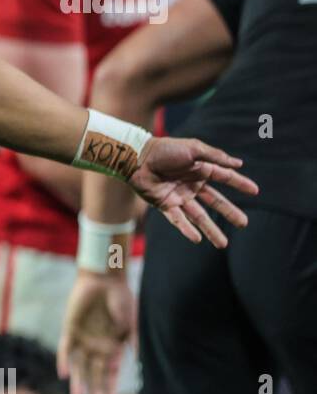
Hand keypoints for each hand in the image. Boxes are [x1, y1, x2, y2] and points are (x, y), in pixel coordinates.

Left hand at [59, 271, 135, 393]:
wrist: (106, 280)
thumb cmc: (123, 301)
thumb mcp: (133, 325)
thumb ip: (135, 345)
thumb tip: (141, 367)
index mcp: (113, 348)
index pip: (110, 374)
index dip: (108, 388)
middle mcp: (97, 347)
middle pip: (94, 374)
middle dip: (95, 390)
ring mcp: (83, 340)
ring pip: (79, 366)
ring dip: (78, 381)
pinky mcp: (70, 330)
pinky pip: (65, 349)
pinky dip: (64, 361)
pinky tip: (64, 374)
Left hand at [127, 137, 258, 246]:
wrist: (138, 158)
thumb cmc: (165, 150)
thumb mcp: (194, 149)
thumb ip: (216, 157)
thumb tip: (239, 164)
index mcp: (201, 170)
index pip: (225, 178)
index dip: (240, 184)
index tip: (255, 191)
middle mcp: (192, 185)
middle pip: (215, 202)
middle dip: (230, 213)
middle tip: (244, 224)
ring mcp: (179, 196)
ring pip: (199, 216)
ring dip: (211, 230)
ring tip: (223, 244)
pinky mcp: (165, 204)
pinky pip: (178, 220)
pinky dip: (187, 229)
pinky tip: (197, 239)